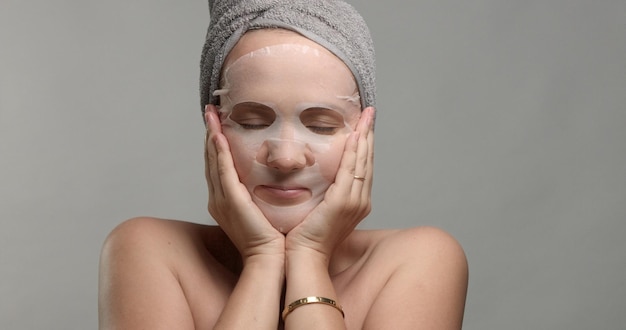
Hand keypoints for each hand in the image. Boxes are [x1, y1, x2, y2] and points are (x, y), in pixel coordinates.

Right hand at [204, 105, 284, 260]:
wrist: (269, 258)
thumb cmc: (271, 238)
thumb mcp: (263, 211)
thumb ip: (261, 194)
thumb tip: (271, 180)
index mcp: (225, 201)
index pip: (219, 166)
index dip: (217, 144)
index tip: (218, 124)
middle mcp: (218, 198)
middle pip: (211, 159)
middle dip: (210, 134)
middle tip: (210, 112)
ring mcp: (222, 198)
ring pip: (213, 160)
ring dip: (211, 135)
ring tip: (210, 114)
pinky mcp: (231, 199)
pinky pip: (222, 169)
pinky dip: (219, 151)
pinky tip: (218, 134)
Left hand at [286, 107, 375, 258]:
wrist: (304, 257)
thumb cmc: (306, 236)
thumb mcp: (319, 209)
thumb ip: (324, 192)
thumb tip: (317, 176)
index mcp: (356, 202)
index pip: (363, 167)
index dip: (365, 145)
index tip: (364, 126)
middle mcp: (360, 201)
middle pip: (368, 161)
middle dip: (369, 135)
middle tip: (370, 113)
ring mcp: (354, 202)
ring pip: (363, 163)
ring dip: (365, 138)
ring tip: (366, 117)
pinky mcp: (343, 202)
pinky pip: (350, 171)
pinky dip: (354, 152)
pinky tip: (355, 135)